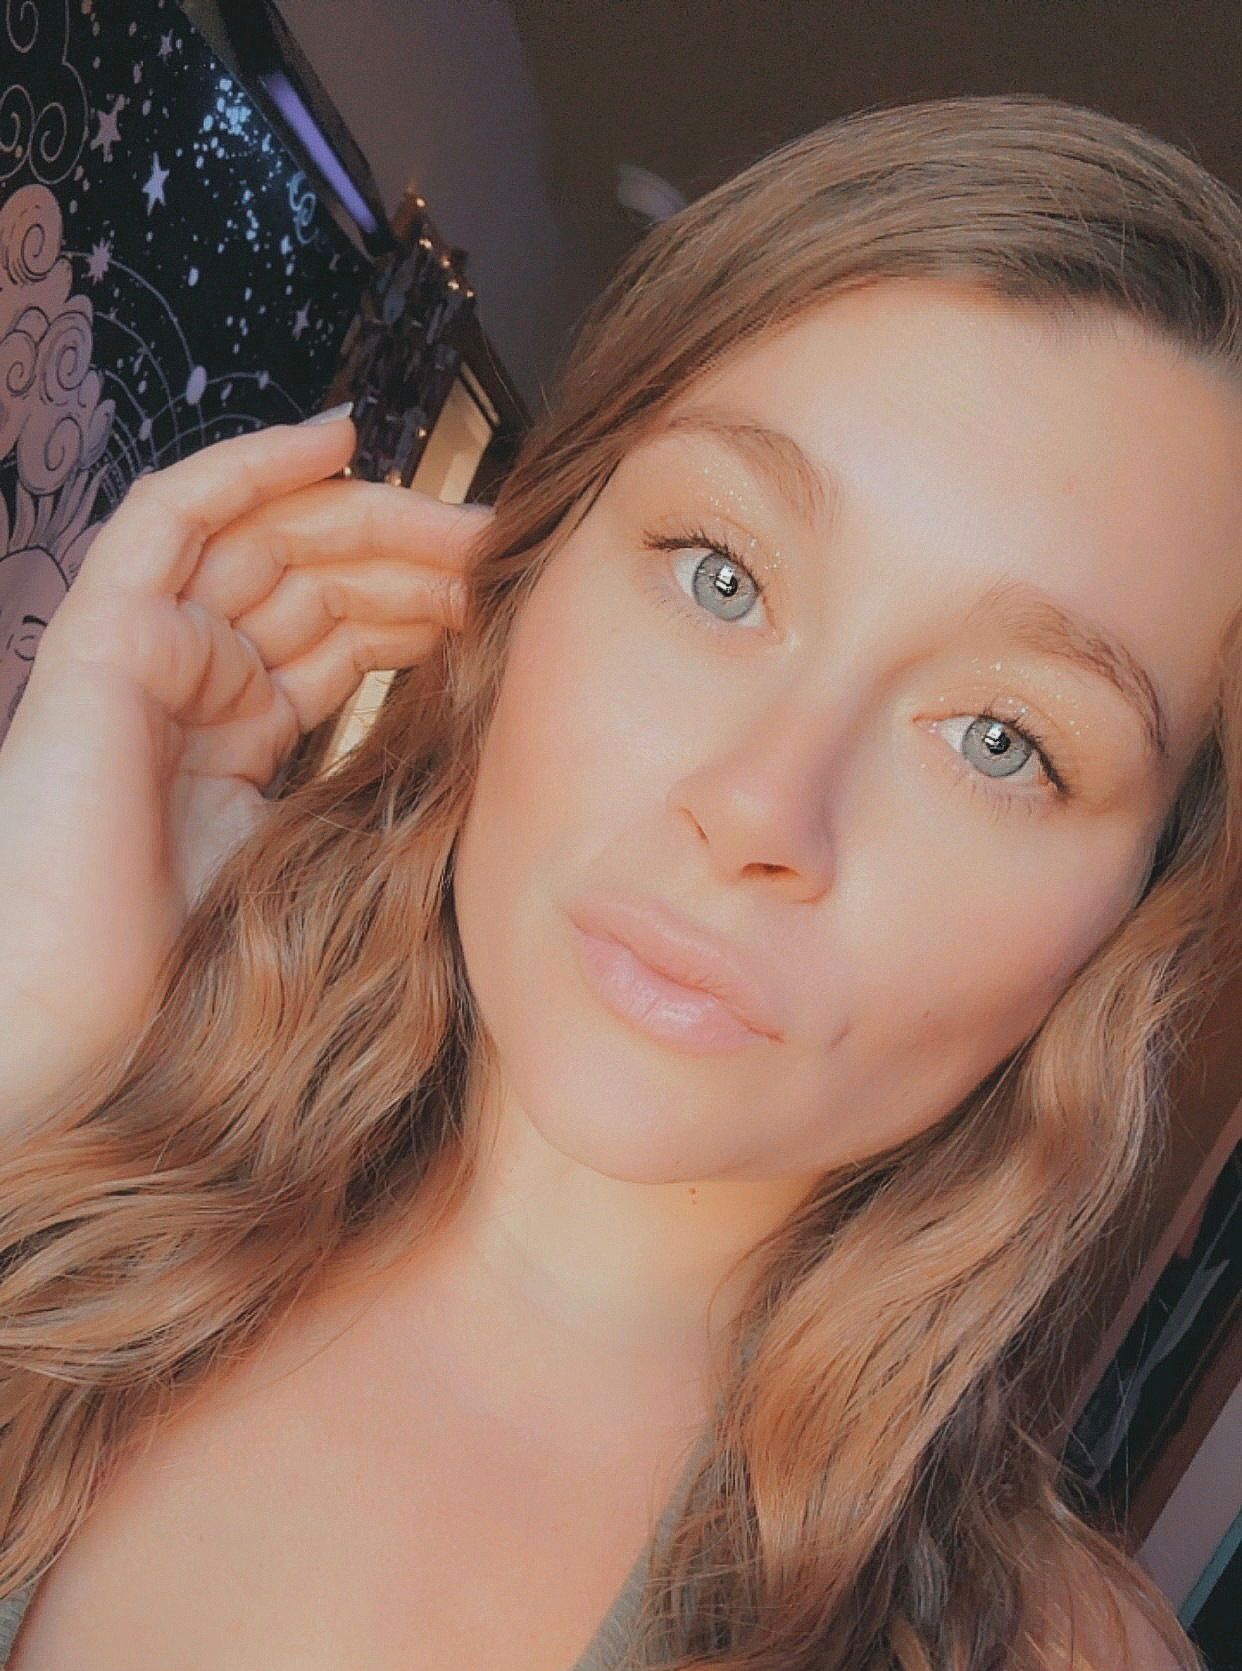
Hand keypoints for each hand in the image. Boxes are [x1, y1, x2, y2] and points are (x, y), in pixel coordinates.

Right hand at [0, 410, 489, 1135]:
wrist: (77, 1008)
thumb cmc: (183, 971)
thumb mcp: (303, 858)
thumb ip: (359, 788)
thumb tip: (471, 751)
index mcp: (234, 738)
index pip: (343, 639)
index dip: (428, 608)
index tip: (513, 604)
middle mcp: (191, 683)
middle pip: (316, 579)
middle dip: (417, 557)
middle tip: (511, 551)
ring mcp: (148, 651)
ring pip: (268, 539)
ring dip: (371, 516)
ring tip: (462, 518)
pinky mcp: (107, 633)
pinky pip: (175, 514)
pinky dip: (251, 466)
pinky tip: (337, 438)